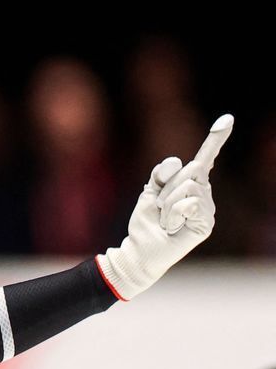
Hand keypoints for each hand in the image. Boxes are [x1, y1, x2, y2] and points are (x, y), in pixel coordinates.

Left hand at [97, 114, 231, 299]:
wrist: (141, 249)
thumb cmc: (146, 222)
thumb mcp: (149, 193)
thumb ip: (161, 175)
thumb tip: (177, 160)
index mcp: (191, 183)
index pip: (205, 159)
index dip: (216, 139)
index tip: (227, 119)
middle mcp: (204, 194)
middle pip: (190, 170)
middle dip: (167, 187)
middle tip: (161, 208)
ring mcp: (207, 209)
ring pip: (188, 187)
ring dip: (168, 203)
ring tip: (166, 219)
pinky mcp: (206, 223)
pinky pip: (189, 204)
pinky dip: (173, 214)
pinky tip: (173, 227)